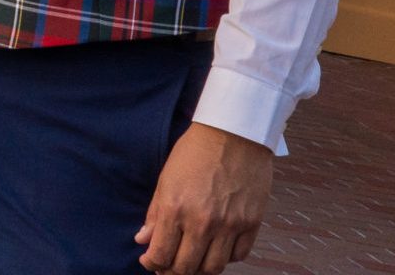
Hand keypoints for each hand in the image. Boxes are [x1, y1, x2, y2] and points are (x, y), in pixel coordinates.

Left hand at [135, 124, 272, 273]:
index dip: (152, 264)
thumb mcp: (165, 179)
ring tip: (192, 261)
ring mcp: (229, 225)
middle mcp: (202, 222)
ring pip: (214, 268)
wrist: (233, 133)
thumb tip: (143, 240)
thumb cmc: (195, 152)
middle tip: (169, 267)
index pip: (161, 254)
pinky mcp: (251, 223)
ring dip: (199, 270)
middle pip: (186, 268)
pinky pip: (238, 255)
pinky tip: (216, 249)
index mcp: (175, 209)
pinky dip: (226, 258)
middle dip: (173, 272)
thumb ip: (154, 213)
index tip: (150, 262)